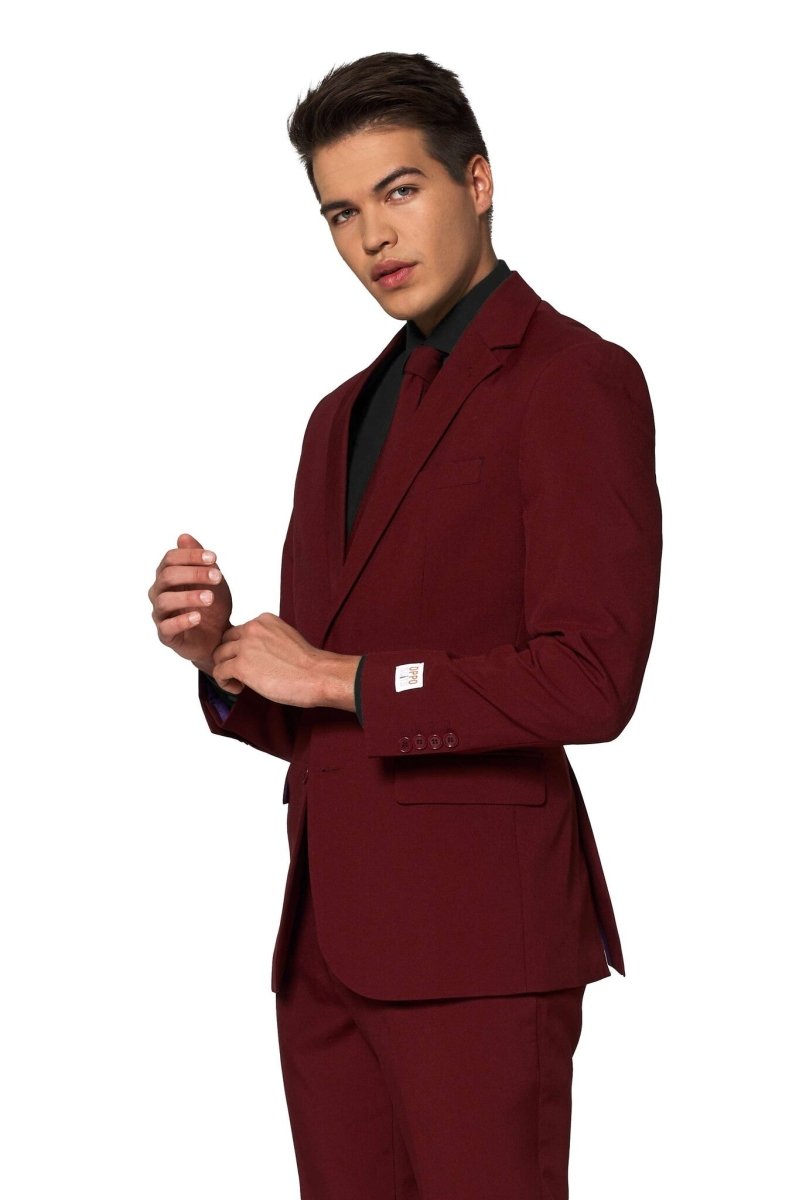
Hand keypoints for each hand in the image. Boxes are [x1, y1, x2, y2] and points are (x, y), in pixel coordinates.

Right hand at [149, 533, 232, 673]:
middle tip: (217, 577)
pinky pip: (167, 627)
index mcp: (169, 576)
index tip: (213, 558)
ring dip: (188, 597)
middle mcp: (160, 593)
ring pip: (165, 601)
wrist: (219, 637)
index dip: (190, 556)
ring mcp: (161, 614)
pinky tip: (198, 617)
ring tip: (209, 598)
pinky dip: (182, 621)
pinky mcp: (166, 635)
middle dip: (193, 573)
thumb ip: (200, 560)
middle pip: (167, 576)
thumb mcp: (213, 581)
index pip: (171, 558)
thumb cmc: (213, 606)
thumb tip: (183, 536)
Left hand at [211, 612, 359, 710]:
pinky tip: (239, 689)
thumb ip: (266, 638)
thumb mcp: (285, 638)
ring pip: (218, 655)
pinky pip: (218, 672)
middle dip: (229, 657)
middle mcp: (252, 628)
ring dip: (225, 669)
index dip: (241, 648)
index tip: (251, 661)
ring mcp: (245, 646)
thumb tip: (252, 652)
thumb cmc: (307, 664)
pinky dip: (224, 682)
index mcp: (264, 620)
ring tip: (240, 682)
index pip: (239, 630)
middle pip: (225, 641)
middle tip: (241, 672)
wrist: (317, 676)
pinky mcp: (241, 665)